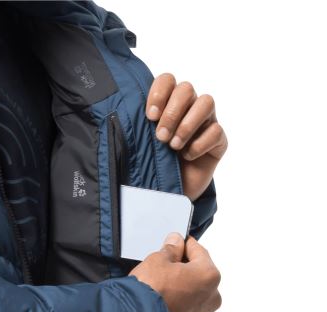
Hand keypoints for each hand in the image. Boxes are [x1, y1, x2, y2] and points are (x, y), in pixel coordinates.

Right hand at [128, 232, 220, 311]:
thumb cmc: (151, 292)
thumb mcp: (158, 260)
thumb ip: (171, 249)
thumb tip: (175, 243)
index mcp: (209, 274)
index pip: (199, 250)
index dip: (184, 244)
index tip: (175, 242)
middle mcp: (212, 295)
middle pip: (199, 272)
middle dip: (184, 266)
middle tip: (164, 263)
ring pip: (194, 290)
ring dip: (182, 283)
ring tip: (161, 282)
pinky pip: (188, 305)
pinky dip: (179, 299)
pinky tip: (163, 295)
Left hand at [145, 74, 227, 200]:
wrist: (171, 194)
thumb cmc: (156, 165)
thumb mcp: (143, 145)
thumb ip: (139, 128)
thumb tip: (128, 120)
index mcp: (168, 103)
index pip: (167, 80)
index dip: (159, 93)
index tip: (150, 116)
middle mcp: (189, 107)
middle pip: (186, 88)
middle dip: (172, 112)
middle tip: (161, 136)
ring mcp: (206, 122)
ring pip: (206, 102)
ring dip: (187, 124)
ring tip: (174, 146)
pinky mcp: (219, 140)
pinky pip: (216, 131)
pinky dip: (199, 144)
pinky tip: (188, 156)